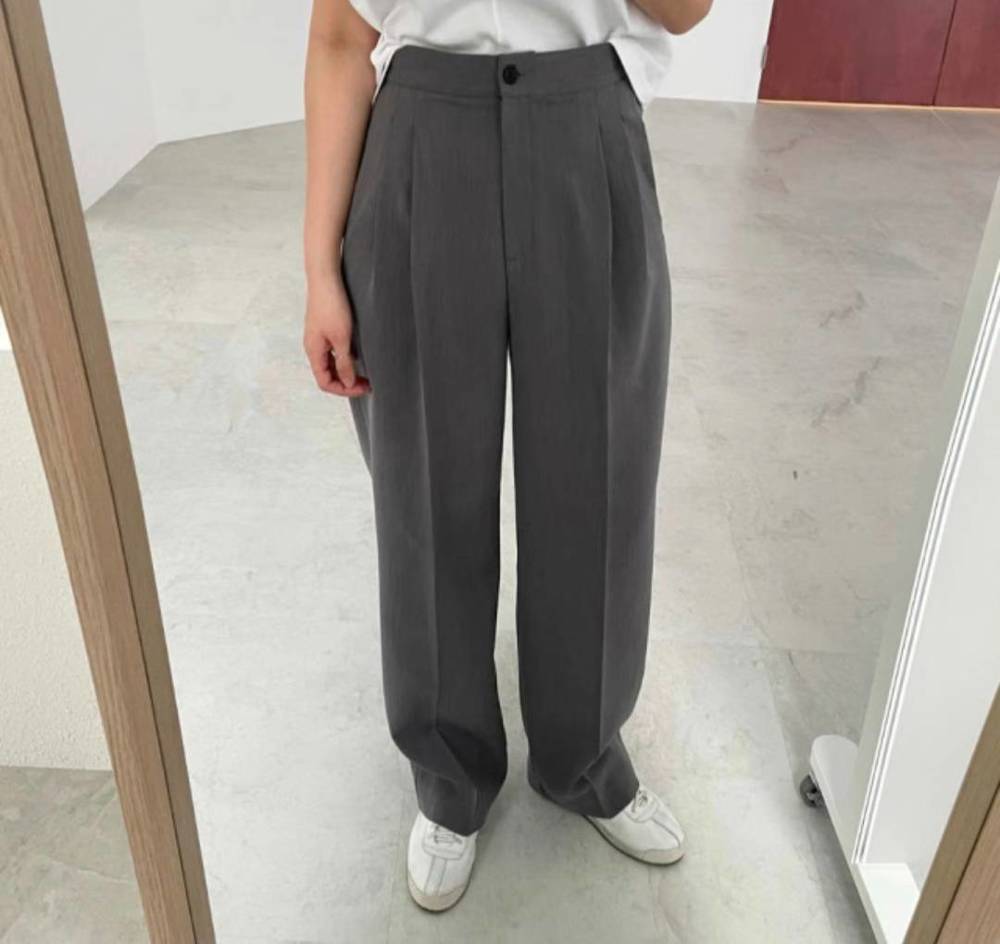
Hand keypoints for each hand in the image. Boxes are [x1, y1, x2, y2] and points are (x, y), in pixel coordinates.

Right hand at [303, 275, 370, 396]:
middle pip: (328, 375)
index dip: (344, 389)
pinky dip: (345, 358)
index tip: (362, 388)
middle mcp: (314, 347)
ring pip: (331, 364)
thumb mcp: (341, 338)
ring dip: (346, 371)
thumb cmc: (331, 305)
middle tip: (367, 383)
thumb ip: (344, 362)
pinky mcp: (325, 329)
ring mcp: (319, 338)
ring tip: (364, 373)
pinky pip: (333, 351)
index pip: (325, 382)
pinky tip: (357, 356)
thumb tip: (347, 382)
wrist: (325, 278)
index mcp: (314, 352)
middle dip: (346, 382)